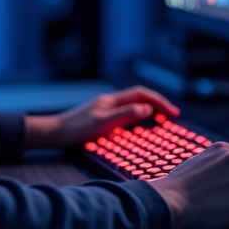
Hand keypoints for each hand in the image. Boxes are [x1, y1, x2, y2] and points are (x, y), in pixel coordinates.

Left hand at [24, 85, 180, 149]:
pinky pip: (125, 114)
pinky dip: (137, 118)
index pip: (141, 94)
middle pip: (139, 97)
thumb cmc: (75, 129)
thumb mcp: (102, 123)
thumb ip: (125, 115)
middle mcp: (109, 101)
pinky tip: (139, 128)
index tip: (174, 113)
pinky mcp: (100, 118)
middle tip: (172, 117)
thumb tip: (147, 108)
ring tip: (161, 121)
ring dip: (148, 111)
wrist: (54, 133)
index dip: (159, 101)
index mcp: (111, 100)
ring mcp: (104, 109)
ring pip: (132, 105)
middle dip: (157, 105)